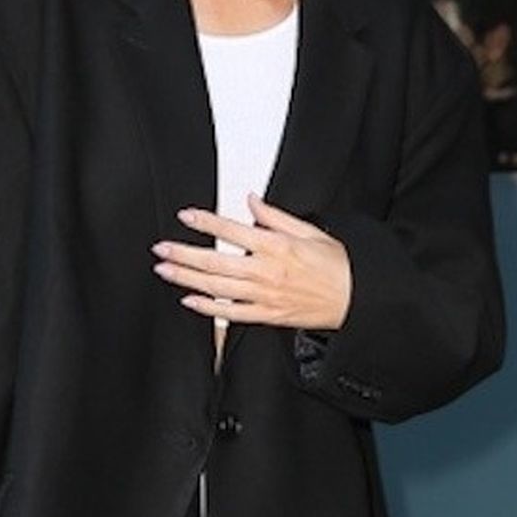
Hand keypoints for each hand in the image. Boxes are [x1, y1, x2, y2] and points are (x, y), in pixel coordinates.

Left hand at [151, 193, 351, 329]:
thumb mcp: (310, 231)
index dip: (205, 223)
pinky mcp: (267, 315)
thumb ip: (276, 216)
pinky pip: (232, 313)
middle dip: (184, 254)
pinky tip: (190, 301)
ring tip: (165, 270)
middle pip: (216, 262)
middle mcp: (267, 271)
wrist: (356, 299)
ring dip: (187, 279)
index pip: (232, 230)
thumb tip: (252, 201)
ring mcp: (265, 296)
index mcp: (277, 246)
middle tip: (161, 248)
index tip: (186, 216)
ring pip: (217, 288)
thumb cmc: (337, 266)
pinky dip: (208, 308)